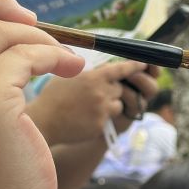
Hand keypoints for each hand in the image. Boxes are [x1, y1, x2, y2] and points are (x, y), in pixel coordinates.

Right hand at [26, 61, 158, 146]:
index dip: (134, 66)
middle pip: (120, 88)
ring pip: (118, 104)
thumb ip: (87, 70)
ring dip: (109, 104)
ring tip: (89, 106)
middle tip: (97, 93)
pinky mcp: (101, 124)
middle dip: (113, 90)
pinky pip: (109, 118)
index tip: (144, 64)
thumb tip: (99, 65)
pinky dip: (101, 117)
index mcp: (93, 77)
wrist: (44, 122)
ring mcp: (102, 109)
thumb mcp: (67, 75)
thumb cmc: (52, 97)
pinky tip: (85, 118)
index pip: (121, 69)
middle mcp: (101, 92)